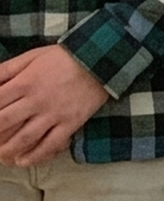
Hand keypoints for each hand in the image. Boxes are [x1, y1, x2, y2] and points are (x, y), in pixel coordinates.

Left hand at [0, 45, 109, 165]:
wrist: (100, 59)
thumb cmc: (63, 57)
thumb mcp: (33, 56)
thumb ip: (7, 68)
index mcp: (26, 81)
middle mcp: (37, 100)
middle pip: (4, 122)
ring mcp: (54, 113)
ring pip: (24, 139)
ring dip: (7, 150)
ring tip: (1, 154)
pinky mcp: (71, 123)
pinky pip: (50, 145)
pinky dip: (34, 156)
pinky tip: (23, 161)